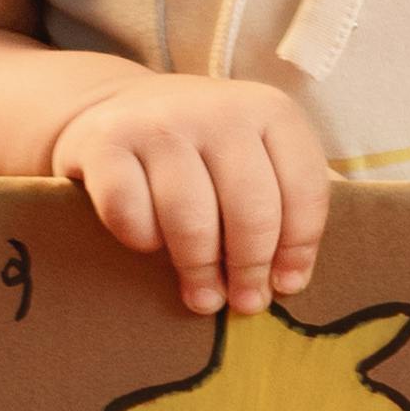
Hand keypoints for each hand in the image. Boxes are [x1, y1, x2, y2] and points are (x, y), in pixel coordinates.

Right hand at [48, 73, 330, 315]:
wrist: (120, 108)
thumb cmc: (202, 149)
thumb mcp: (256, 155)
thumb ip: (286, 202)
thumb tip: (289, 280)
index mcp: (270, 110)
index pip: (303, 190)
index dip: (298, 249)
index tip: (287, 285)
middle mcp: (218, 108)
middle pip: (251, 210)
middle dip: (250, 269)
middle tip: (245, 302)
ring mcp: (159, 122)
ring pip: (191, 219)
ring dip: (199, 269)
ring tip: (204, 296)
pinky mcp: (106, 142)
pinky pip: (131, 215)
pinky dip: (143, 241)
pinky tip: (151, 245)